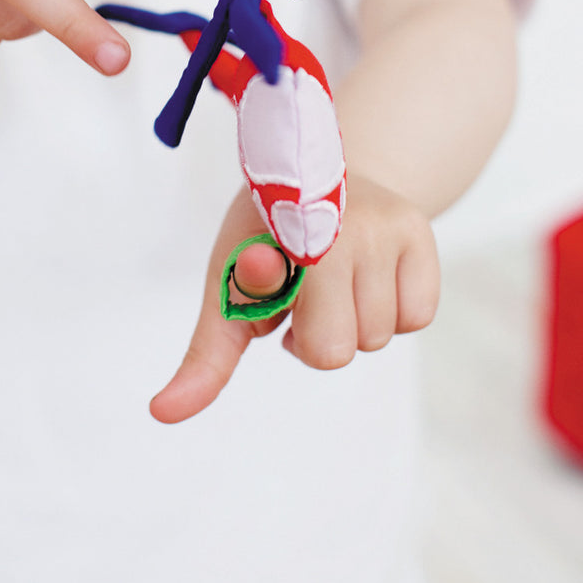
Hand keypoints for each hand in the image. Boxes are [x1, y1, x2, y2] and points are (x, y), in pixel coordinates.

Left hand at [149, 175, 439, 423]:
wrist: (322, 169)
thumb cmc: (266, 237)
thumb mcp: (229, 287)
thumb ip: (206, 355)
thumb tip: (163, 413)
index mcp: (287, 233)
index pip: (302, 328)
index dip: (273, 305)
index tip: (261, 260)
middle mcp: (344, 225)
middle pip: (339, 351)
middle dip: (315, 339)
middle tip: (302, 296)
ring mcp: (387, 226)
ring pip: (379, 336)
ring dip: (353, 326)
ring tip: (332, 285)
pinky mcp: (420, 230)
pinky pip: (417, 315)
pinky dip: (394, 313)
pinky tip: (367, 282)